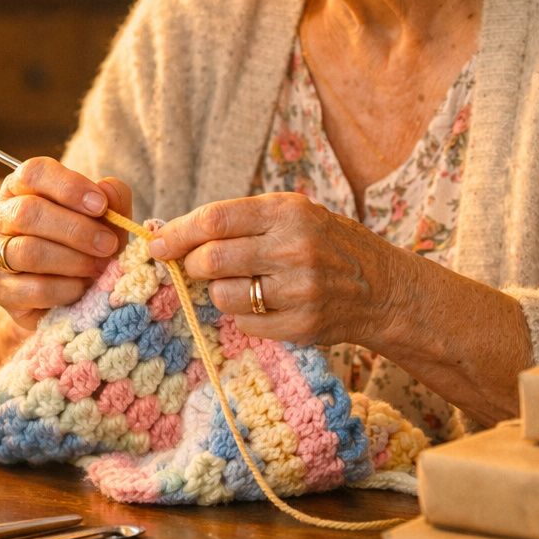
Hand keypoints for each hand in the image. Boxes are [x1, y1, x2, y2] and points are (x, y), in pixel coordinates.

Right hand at [0, 157, 132, 328]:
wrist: (66, 294)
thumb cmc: (84, 244)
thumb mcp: (102, 218)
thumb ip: (112, 199)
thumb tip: (107, 190)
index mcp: (19, 188)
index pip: (33, 173)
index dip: (69, 186)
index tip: (101, 205)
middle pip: (28, 212)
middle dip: (76, 229)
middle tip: (108, 244)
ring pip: (29, 251)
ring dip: (73, 260)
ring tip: (98, 268)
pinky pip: (34, 289)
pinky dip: (66, 289)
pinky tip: (82, 288)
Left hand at [146, 192, 402, 345]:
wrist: (382, 288)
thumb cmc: (325, 244)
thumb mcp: (293, 214)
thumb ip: (241, 220)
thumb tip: (175, 234)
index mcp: (288, 212)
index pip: (215, 219)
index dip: (178, 233)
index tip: (156, 243)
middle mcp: (294, 248)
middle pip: (211, 260)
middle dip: (192, 265)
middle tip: (195, 266)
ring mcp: (300, 290)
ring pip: (223, 295)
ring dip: (221, 292)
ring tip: (245, 283)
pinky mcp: (301, 326)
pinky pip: (245, 323)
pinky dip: (245, 315)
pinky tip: (267, 304)